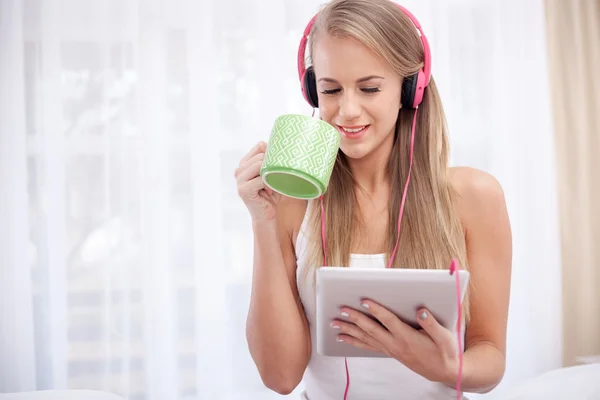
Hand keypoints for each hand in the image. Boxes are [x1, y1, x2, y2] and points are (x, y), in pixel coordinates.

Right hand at [235, 141, 280, 221]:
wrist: (267, 216)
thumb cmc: (272, 194)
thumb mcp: (274, 174)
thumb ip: (273, 160)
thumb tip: (281, 146)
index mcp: (245, 163)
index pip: (260, 146)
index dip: (272, 154)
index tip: (275, 168)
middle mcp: (239, 169)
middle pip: (261, 155)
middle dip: (272, 167)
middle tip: (273, 181)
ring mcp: (239, 179)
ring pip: (260, 164)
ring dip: (270, 176)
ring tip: (270, 187)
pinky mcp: (243, 190)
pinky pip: (261, 179)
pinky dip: (269, 184)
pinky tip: (268, 192)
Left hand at [331, 300, 459, 385]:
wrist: (444, 371)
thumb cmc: (445, 352)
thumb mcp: (444, 337)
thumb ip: (432, 324)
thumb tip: (421, 311)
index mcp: (407, 337)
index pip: (388, 321)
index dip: (376, 310)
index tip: (364, 300)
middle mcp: (395, 344)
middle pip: (371, 329)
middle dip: (355, 319)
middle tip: (341, 309)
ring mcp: (391, 349)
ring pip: (366, 338)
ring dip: (349, 330)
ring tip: (334, 324)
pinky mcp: (390, 352)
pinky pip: (368, 346)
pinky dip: (354, 341)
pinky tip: (344, 338)